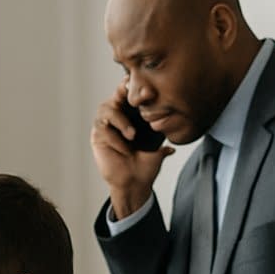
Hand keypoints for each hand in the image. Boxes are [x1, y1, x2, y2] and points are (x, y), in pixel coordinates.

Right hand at [90, 82, 173, 217]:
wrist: (134, 185)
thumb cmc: (145, 167)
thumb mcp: (158, 150)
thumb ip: (165, 139)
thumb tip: (176, 137)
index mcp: (133, 116)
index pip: (132, 96)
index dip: (137, 89)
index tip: (149, 89)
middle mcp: (118, 117)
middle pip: (117, 95)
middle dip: (126, 92)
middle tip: (143, 95)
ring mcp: (107, 125)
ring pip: (107, 108)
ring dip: (121, 120)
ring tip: (132, 136)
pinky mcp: (98, 136)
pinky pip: (103, 128)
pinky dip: (115, 137)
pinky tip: (124, 149)